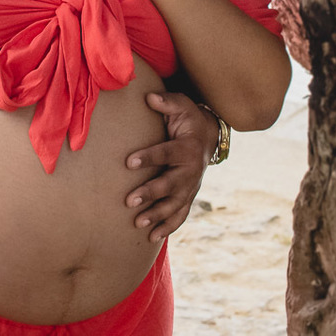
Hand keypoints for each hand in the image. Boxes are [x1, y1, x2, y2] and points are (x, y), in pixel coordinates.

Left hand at [124, 92, 216, 242]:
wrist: (207, 137)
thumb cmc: (187, 119)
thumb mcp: (180, 105)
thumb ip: (166, 102)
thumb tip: (149, 97)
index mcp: (188, 147)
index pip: (167, 153)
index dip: (149, 157)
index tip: (128, 162)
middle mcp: (191, 170)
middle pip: (171, 184)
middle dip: (151, 193)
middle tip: (129, 200)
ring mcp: (191, 186)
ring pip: (175, 204)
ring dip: (157, 215)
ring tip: (137, 223)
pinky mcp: (188, 196)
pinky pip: (180, 215)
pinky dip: (168, 227)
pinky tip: (151, 238)